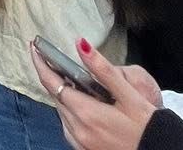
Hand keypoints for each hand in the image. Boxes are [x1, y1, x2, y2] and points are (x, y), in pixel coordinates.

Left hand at [31, 39, 160, 149]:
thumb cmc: (148, 126)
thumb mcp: (128, 94)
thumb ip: (103, 69)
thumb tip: (81, 44)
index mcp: (86, 113)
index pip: (52, 83)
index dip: (41, 63)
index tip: (34, 47)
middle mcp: (77, 130)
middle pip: (56, 96)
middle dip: (54, 76)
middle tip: (55, 58)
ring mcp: (79, 142)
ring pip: (61, 111)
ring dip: (63, 95)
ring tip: (73, 80)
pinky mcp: (84, 149)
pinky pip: (69, 125)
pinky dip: (71, 111)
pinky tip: (84, 104)